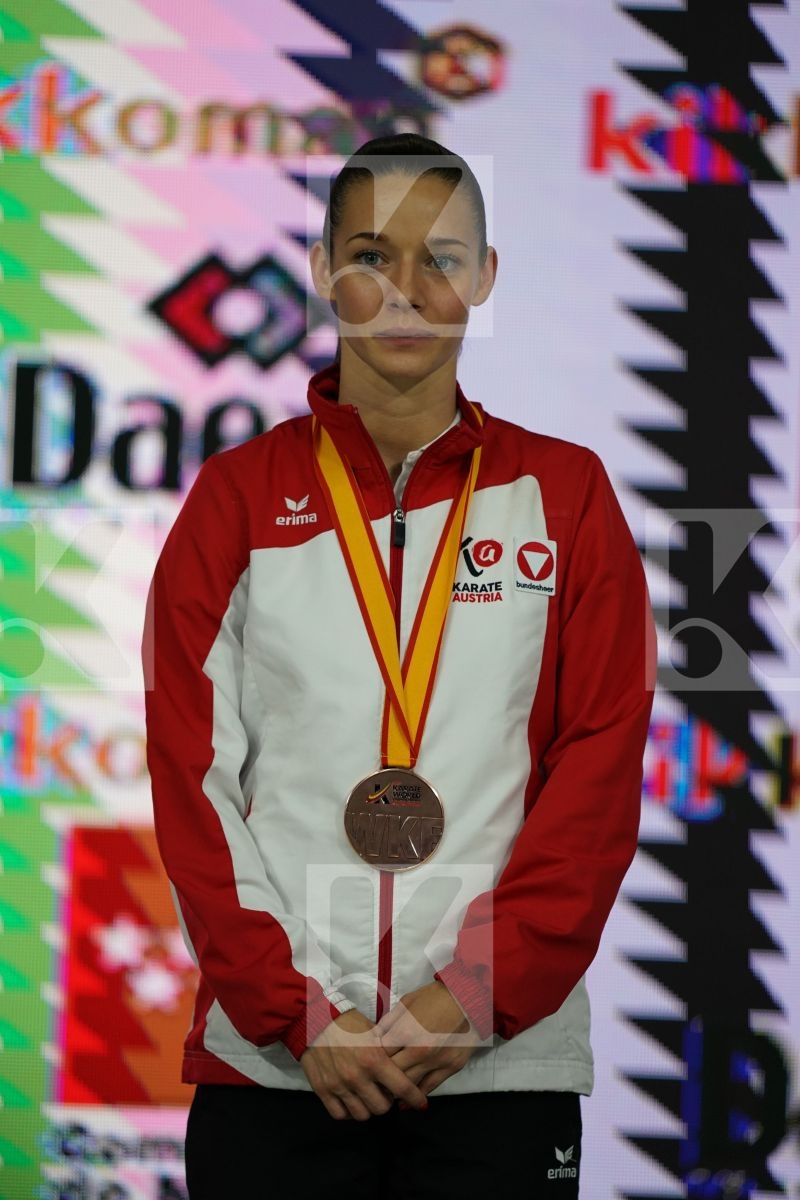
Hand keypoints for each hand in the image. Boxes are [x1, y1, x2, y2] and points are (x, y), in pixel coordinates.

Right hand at [300, 1008, 428, 1121]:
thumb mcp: (373, 1032)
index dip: (415, 1098)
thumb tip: (403, 1068)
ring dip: (368, 1107)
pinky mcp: (323, 1090)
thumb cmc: (347, 1022)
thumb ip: (387, 1052)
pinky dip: (348, 1111)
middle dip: (388, 1101)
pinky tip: (352, 1101)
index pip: (401, 1088)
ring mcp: (339, 1085)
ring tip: (368, 1096)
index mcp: (373, 1059)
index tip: (421, 1103)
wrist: (314, 1019)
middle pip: (382, 1107)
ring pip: (362, 1114)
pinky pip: (340, 1115)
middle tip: (386, 1093)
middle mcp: (357, 1076)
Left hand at [375, 981, 480, 1096]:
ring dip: (397, 1089)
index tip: (369, 1062)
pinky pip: (430, 1088)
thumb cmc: (435, 997)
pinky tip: (407, 1100)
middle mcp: (419, 1051)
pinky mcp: (451, 1068)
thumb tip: (373, 1038)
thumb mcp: (407, 1002)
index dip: (372, 1058)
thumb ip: (388, 1022)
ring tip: (388, 1090)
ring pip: (409, 1085)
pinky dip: (416, 1095)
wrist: (468, 998)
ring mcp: (436, 1062)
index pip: (380, 1055)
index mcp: (405, 1032)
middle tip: (375, 1080)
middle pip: (392, 1073)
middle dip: (382, 1076)